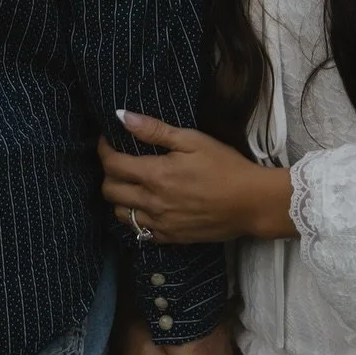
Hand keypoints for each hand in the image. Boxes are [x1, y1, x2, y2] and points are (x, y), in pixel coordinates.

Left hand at [100, 111, 296, 243]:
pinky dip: (136, 218)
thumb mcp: (193, 140)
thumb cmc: (226, 167)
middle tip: (119, 161)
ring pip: (121, 214)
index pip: (112, 164)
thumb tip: (122, 116)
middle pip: (109, 191)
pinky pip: (140, 232)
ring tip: (131, 184)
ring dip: (119, 198)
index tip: (107, 140)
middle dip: (108, 173)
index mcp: (155, 175)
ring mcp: (161, 224)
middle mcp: (152, 202)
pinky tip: (147, 206)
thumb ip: (155, 130)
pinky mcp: (171, 238)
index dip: (103, 150)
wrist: (252, 203)